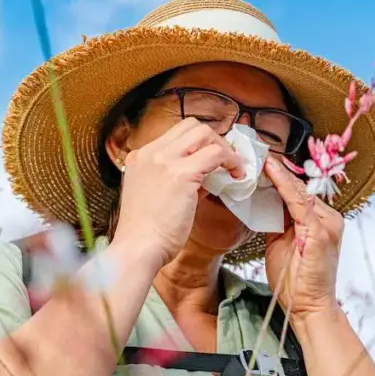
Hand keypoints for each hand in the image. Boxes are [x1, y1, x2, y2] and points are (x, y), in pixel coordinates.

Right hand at [113, 118, 243, 267]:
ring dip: (224, 148)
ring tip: (234, 167)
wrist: (137, 249)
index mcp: (140, 157)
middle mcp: (150, 153)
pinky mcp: (181, 174)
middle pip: (191, 126)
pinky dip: (231, 161)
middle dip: (214, 139)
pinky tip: (237, 175)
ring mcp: (164, 161)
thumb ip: (179, 179)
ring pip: (204, 133)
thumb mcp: (156, 195)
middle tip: (226, 160)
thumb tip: (208, 174)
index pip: (176, 134)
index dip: (200, 142)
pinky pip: (215, 155)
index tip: (213, 157)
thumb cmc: (146, 232)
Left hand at [263, 156, 342, 320]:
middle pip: (299, 187)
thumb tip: (262, 202)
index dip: (279, 175)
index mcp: (322, 220)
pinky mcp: (320, 231)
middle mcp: (329, 218)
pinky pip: (299, 203)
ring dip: (278, 173)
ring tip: (259, 156)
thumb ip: (278, 222)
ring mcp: (327, 224)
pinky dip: (283, 186)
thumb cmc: (294, 280)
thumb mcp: (282, 243)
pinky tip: (270, 173)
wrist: (308, 308)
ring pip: (299, 191)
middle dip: (277, 170)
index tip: (259, 160)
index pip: (298, 191)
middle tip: (254, 151)